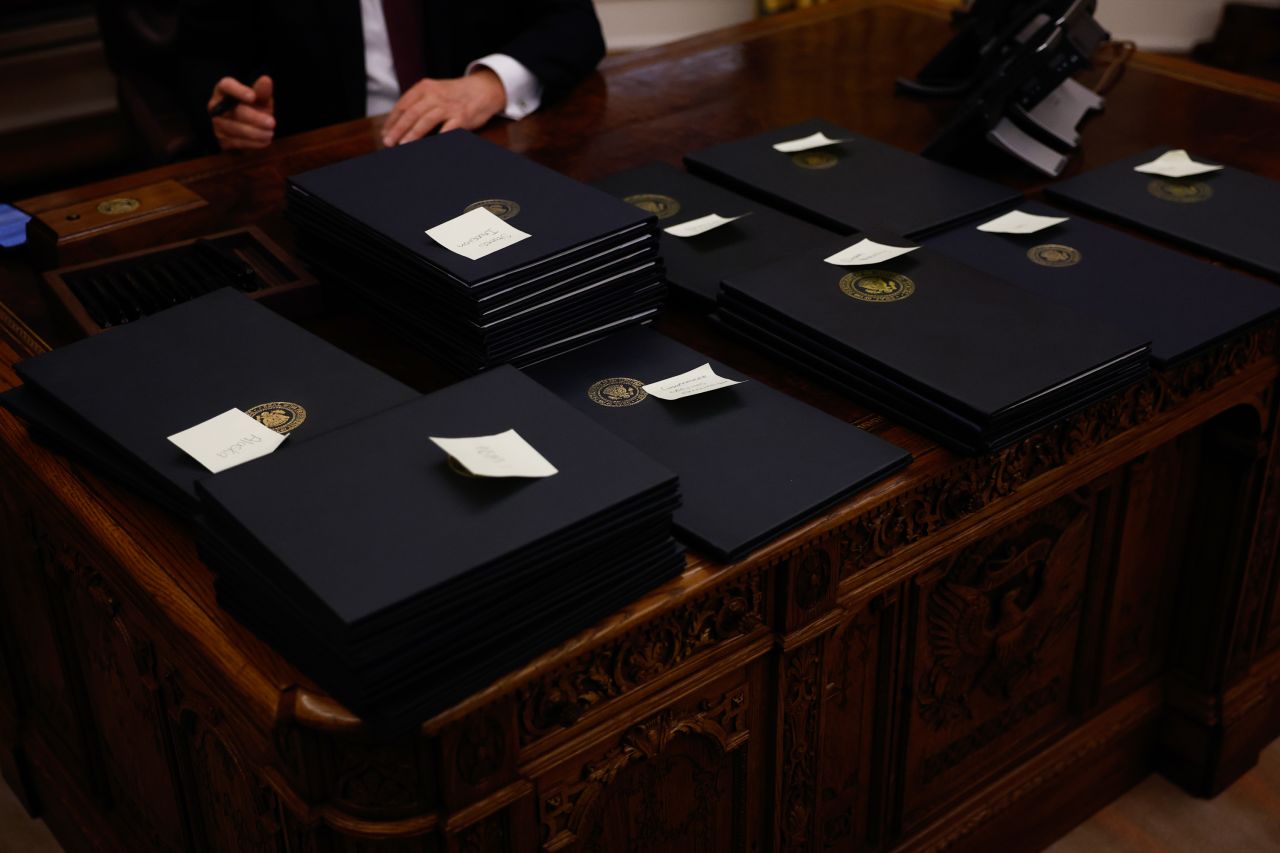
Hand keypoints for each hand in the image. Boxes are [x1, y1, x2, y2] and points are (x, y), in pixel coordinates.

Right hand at [208, 75, 275, 150]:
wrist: (250, 127)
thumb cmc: (254, 108)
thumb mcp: (260, 98)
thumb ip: (262, 91)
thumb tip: (266, 80)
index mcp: (224, 90)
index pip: (226, 86)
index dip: (238, 91)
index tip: (253, 96)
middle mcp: (216, 106)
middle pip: (234, 111)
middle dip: (255, 118)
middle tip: (272, 123)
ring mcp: (217, 124)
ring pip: (236, 129)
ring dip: (255, 132)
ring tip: (271, 133)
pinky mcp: (222, 140)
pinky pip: (237, 142)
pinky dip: (253, 143)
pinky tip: (265, 141)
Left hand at [381, 69, 505, 146]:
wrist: (483, 89)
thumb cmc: (455, 95)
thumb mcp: (434, 91)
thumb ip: (419, 103)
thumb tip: (399, 123)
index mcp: (425, 87)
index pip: (403, 104)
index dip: (392, 120)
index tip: (385, 133)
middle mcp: (435, 95)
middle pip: (412, 113)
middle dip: (398, 129)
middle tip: (389, 142)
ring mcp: (448, 106)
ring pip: (426, 120)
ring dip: (413, 134)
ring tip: (403, 145)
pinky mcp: (461, 117)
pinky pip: (447, 130)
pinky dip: (437, 139)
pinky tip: (429, 147)